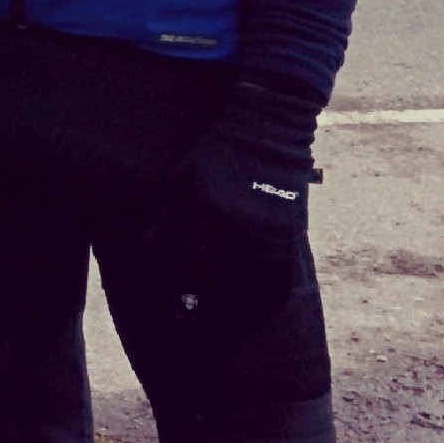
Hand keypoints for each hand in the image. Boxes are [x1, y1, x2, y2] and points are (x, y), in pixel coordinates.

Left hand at [141, 76, 319, 317]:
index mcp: (214, 210)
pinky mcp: (294, 231)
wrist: (267, 130)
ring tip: (229, 307)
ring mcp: (274, 229)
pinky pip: (282, 274)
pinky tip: (258, 298)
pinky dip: (269, 290)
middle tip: (202, 312)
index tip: (182, 299)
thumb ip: (167, 216)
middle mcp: (246, 224)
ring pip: (257, 282)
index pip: (198, 265)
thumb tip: (149, 250)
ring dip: (241, 297)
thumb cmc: (215, 152)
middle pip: (228, 280)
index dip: (188, 285)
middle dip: (214, 297)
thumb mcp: (181, 177)